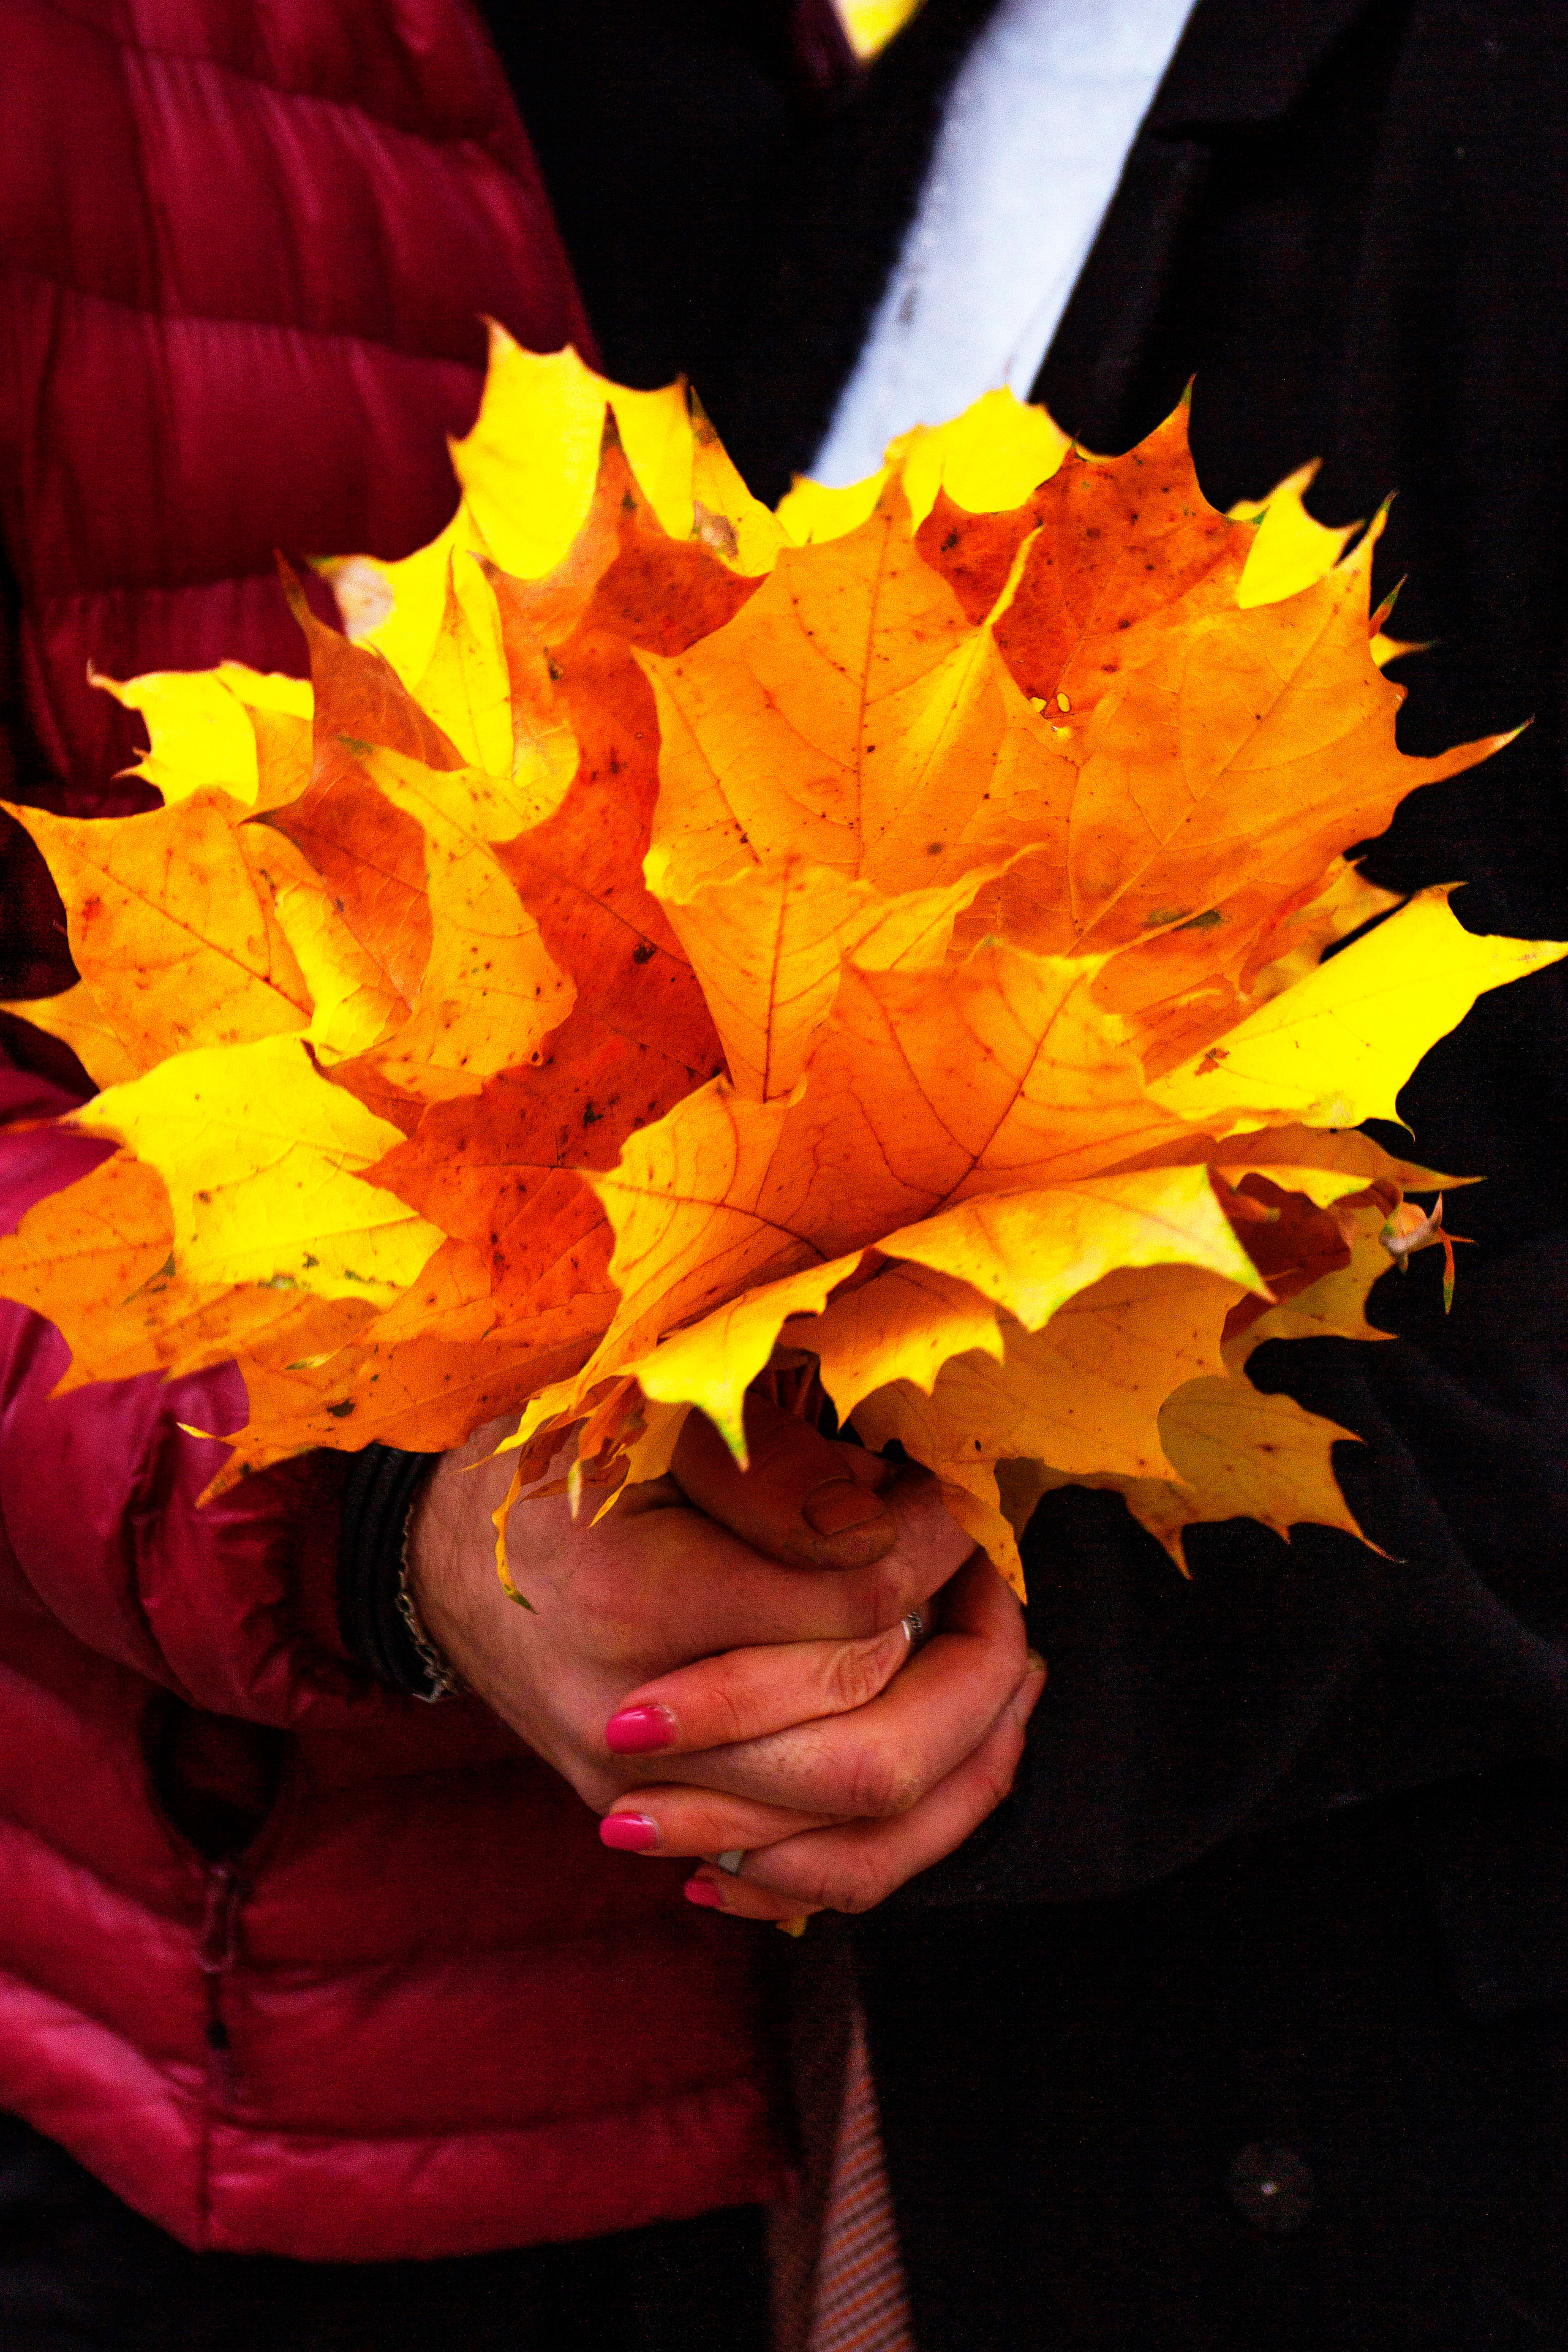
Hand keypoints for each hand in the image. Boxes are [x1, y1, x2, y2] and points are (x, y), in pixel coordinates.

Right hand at [406, 1392, 975, 1816]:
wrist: (441, 1562)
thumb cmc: (554, 1464)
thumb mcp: (646, 1418)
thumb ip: (773, 1468)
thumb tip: (892, 1519)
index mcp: (636, 1601)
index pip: (850, 1611)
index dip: (929, 1550)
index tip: (940, 1503)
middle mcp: (641, 1726)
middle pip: (873, 1754)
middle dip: (976, 1669)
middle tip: (991, 1585)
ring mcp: (648, 1797)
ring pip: (859, 1839)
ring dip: (967, 1759)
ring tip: (1010, 1673)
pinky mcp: (656, 1824)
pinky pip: (811, 1876)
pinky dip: (904, 1830)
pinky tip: (957, 1756)